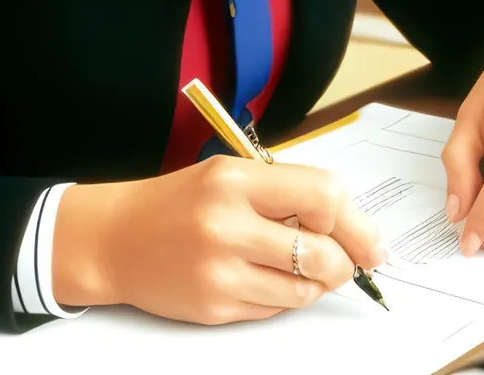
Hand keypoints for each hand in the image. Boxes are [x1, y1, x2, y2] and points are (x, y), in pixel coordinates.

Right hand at [51, 156, 387, 323]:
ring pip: (306, 289)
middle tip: (346, 261)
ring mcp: (221, 270)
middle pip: (322, 252)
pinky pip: (276, 308)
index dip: (354, 220)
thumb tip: (348, 224)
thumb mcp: (229, 175)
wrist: (116, 237)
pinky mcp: (216, 306)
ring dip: (318, 283)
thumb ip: (284, 192)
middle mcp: (228, 224)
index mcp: (236, 180)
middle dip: (345, 261)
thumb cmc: (179, 202)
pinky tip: (266, 278)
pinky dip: (284, 297)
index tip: (367, 238)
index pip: (322, 194)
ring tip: (304, 268)